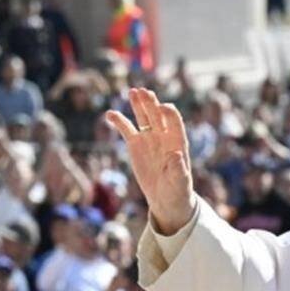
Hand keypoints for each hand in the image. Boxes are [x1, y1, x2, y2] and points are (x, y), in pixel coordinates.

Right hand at [105, 88, 194, 234]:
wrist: (166, 198)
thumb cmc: (178, 190)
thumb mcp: (180, 182)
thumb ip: (179, 170)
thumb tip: (176, 155)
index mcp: (178, 141)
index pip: (174, 120)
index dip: (169, 113)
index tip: (162, 108)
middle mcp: (163, 136)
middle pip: (156, 114)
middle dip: (150, 103)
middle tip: (142, 91)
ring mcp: (149, 138)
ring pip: (143, 117)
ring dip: (138, 104)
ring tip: (132, 92)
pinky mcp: (135, 145)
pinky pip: (126, 129)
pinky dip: (119, 121)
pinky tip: (110, 114)